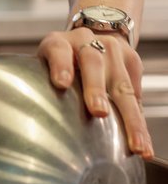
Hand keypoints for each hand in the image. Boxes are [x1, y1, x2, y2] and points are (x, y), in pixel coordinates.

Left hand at [37, 29, 153, 158]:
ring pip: (121, 82)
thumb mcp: (44, 69)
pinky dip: (140, 121)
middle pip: (92, 62)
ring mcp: (111, 48)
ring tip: (134, 143)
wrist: (88, 40)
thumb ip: (44, 88)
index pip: (58, 50)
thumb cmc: (60, 65)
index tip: (61, 83)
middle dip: (96, 88)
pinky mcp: (131, 59)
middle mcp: (85, 41)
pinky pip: (137, 94)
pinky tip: (143, 143)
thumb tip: (41, 127)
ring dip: (129, 116)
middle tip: (98, 112)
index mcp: (58, 43)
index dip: (60, 65)